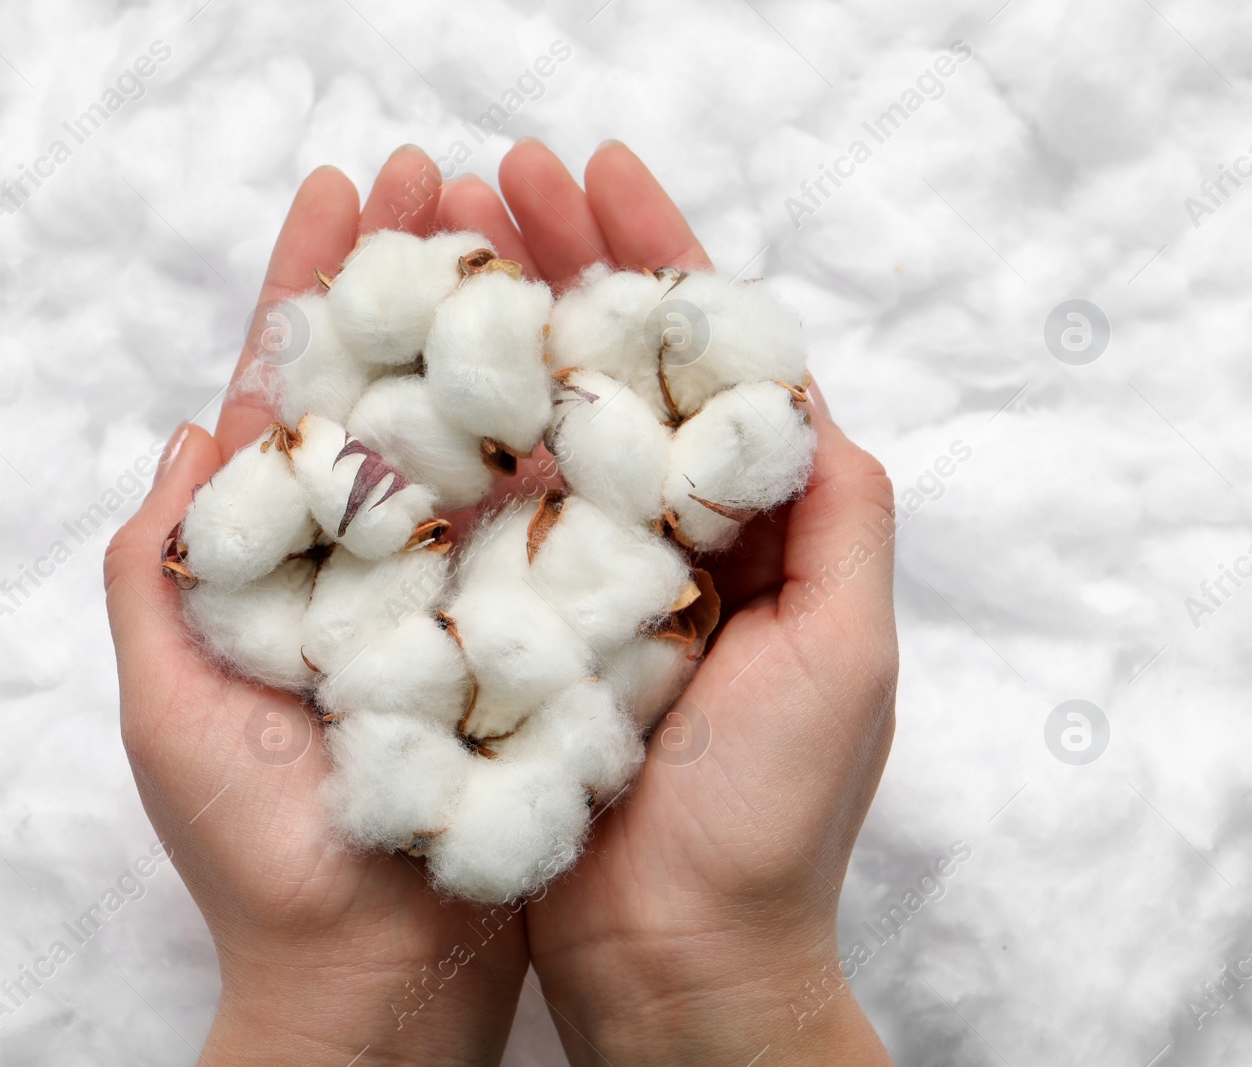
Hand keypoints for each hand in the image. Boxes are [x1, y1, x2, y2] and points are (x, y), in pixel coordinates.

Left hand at [104, 147, 531, 1066]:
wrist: (379, 976)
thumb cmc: (260, 854)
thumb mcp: (168, 704)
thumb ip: (155, 565)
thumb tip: (194, 430)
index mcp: (284, 555)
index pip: (297, 389)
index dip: (314, 282)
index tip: (344, 188)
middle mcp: (379, 553)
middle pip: (398, 383)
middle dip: (416, 274)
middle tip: (449, 172)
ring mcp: (463, 583)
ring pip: (483, 429)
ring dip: (498, 322)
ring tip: (524, 223)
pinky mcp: (536, 628)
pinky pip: (556, 516)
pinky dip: (570, 431)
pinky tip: (593, 349)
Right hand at [492, 140, 898, 1064]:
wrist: (671, 960)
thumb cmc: (769, 821)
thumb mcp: (846, 655)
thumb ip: (841, 516)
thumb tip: (809, 395)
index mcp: (755, 531)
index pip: (707, 365)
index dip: (659, 261)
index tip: (603, 176)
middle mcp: (664, 541)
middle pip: (611, 372)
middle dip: (562, 266)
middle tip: (498, 175)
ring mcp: (580, 582)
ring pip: (538, 428)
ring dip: (498, 326)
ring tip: (442, 236)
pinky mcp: (512, 631)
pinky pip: (479, 520)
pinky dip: (448, 442)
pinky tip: (406, 370)